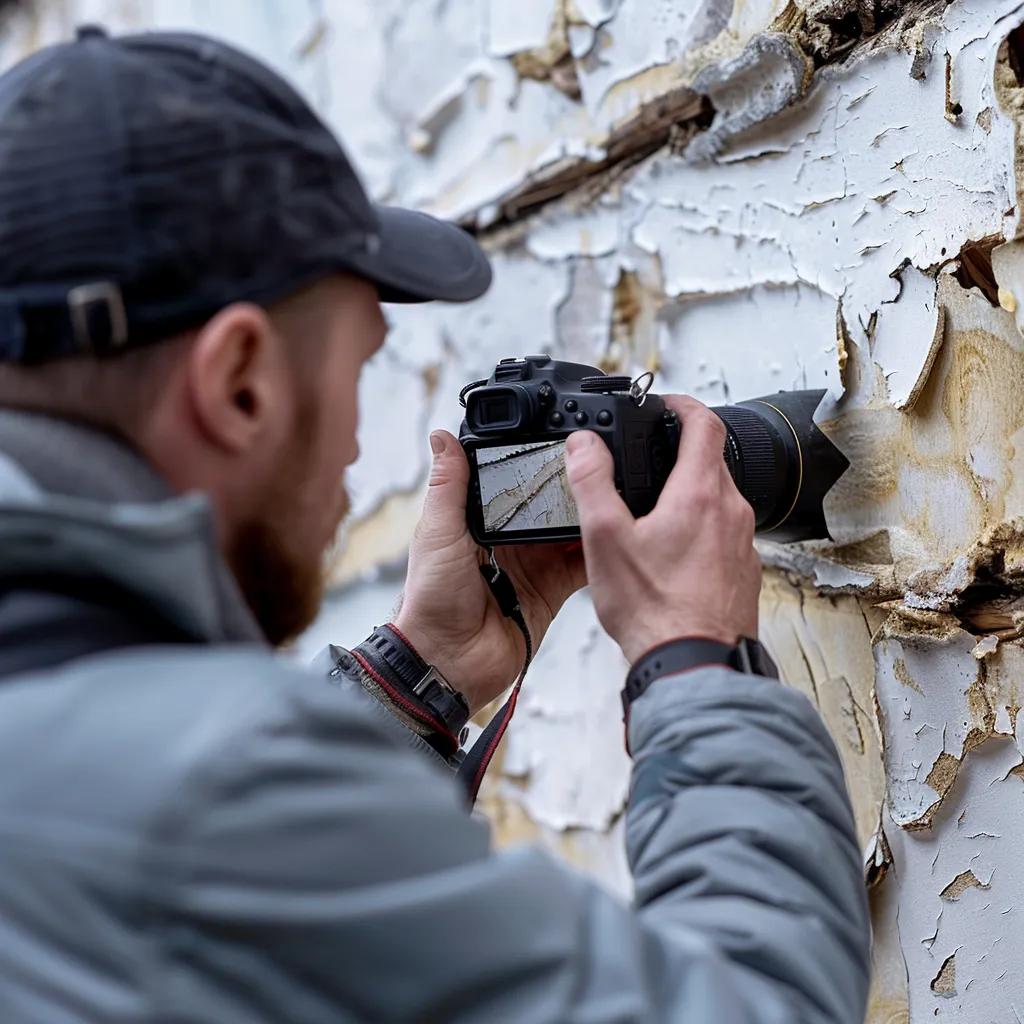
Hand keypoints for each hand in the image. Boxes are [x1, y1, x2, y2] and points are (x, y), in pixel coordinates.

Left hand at [394, 430, 585, 714]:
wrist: (448, 662)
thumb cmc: (430, 600)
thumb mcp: (436, 534)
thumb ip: (448, 487)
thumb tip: (441, 436)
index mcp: (478, 522)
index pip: (511, 483)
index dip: (531, 464)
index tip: (554, 439)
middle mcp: (509, 540)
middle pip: (547, 504)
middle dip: (568, 486)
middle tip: (595, 461)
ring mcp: (533, 564)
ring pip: (569, 530)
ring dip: (587, 514)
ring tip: (613, 488)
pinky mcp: (552, 590)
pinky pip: (581, 565)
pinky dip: (597, 551)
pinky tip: (616, 532)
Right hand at [565, 395, 760, 664]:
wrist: (694, 664)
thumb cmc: (653, 610)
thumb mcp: (605, 539)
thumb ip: (593, 482)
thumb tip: (584, 444)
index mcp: (699, 494)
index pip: (704, 424)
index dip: (682, 404)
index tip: (666, 403)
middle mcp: (731, 512)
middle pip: (713, 460)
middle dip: (681, 451)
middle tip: (651, 454)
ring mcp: (744, 543)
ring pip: (720, 498)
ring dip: (691, 490)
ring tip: (656, 506)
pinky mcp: (744, 571)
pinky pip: (725, 532)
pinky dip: (702, 526)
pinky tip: (674, 552)